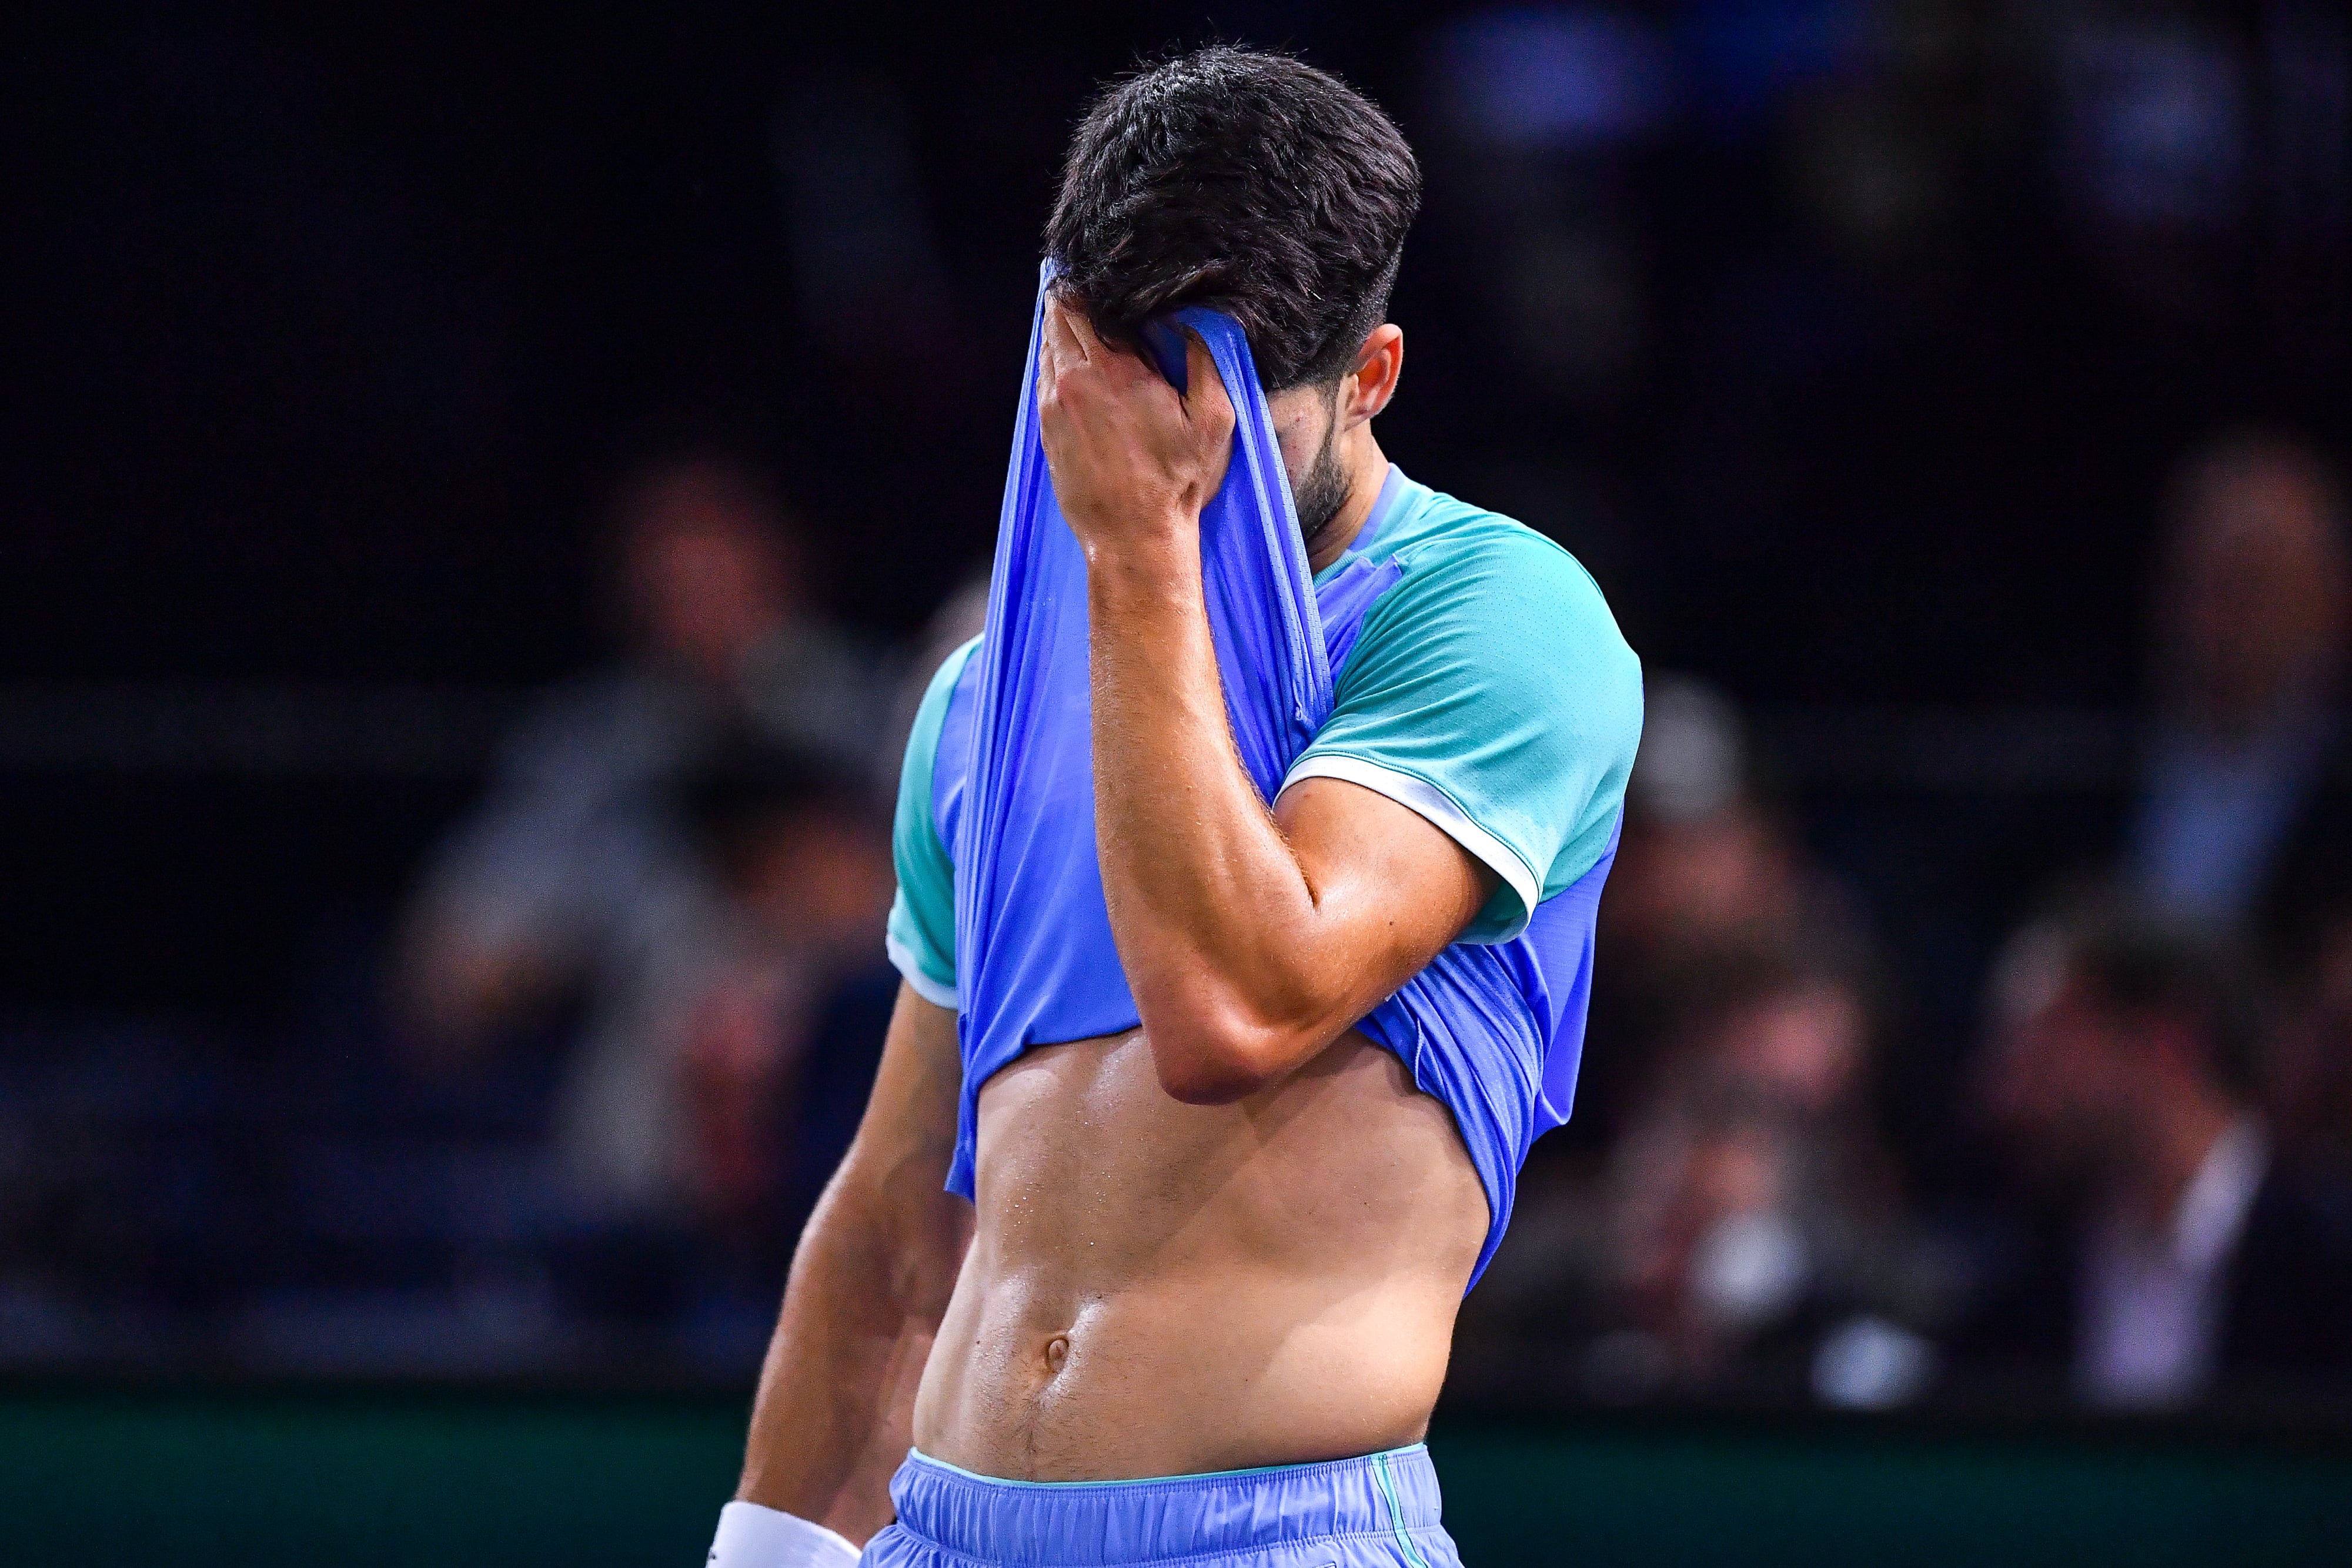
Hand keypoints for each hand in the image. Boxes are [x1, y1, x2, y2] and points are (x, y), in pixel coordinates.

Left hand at [1035, 292, 1234, 565]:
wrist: (1133, 538)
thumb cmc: (1177, 483)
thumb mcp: (1213, 420)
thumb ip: (1206, 360)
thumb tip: (1193, 318)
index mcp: (1116, 370)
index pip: (1086, 305)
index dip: (1090, 284)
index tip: (1100, 274)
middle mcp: (1076, 381)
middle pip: (1061, 318)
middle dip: (1072, 299)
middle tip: (1088, 286)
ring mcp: (1055, 405)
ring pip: (1049, 346)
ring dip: (1062, 328)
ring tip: (1080, 316)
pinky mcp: (1046, 429)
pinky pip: (1044, 376)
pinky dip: (1055, 360)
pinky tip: (1072, 358)